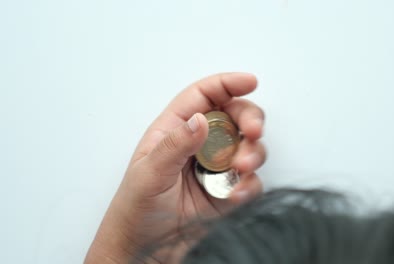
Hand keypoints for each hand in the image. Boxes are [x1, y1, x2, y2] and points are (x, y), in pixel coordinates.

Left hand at [85, 73, 265, 262]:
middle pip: (235, 116)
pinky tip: (235, 194)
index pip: (204, 96)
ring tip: (242, 168)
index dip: (227, 84)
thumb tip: (200, 120)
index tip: (250, 82)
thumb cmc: (136, 210)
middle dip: (250, 119)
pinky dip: (250, 184)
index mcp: (175, 130)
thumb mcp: (149, 174)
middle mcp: (199, 144)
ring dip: (253, 152)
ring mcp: (216, 167)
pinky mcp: (227, 190)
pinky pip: (251, 180)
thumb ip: (175, 145)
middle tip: (253, 131)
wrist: (144, 251)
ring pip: (248, 146)